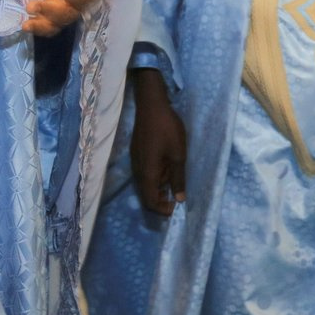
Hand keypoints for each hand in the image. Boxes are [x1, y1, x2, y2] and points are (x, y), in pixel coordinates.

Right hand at [130, 68, 187, 216]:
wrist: (151, 105)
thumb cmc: (167, 129)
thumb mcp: (178, 155)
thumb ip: (178, 178)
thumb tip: (179, 199)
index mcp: (147, 173)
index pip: (150, 202)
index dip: (162, 210)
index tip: (177, 208)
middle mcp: (138, 171)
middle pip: (145, 195)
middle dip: (161, 202)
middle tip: (177, 199)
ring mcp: (136, 161)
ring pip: (145, 184)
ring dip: (159, 189)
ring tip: (175, 185)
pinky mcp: (137, 154)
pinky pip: (145, 173)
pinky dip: (156, 178)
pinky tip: (168, 171)